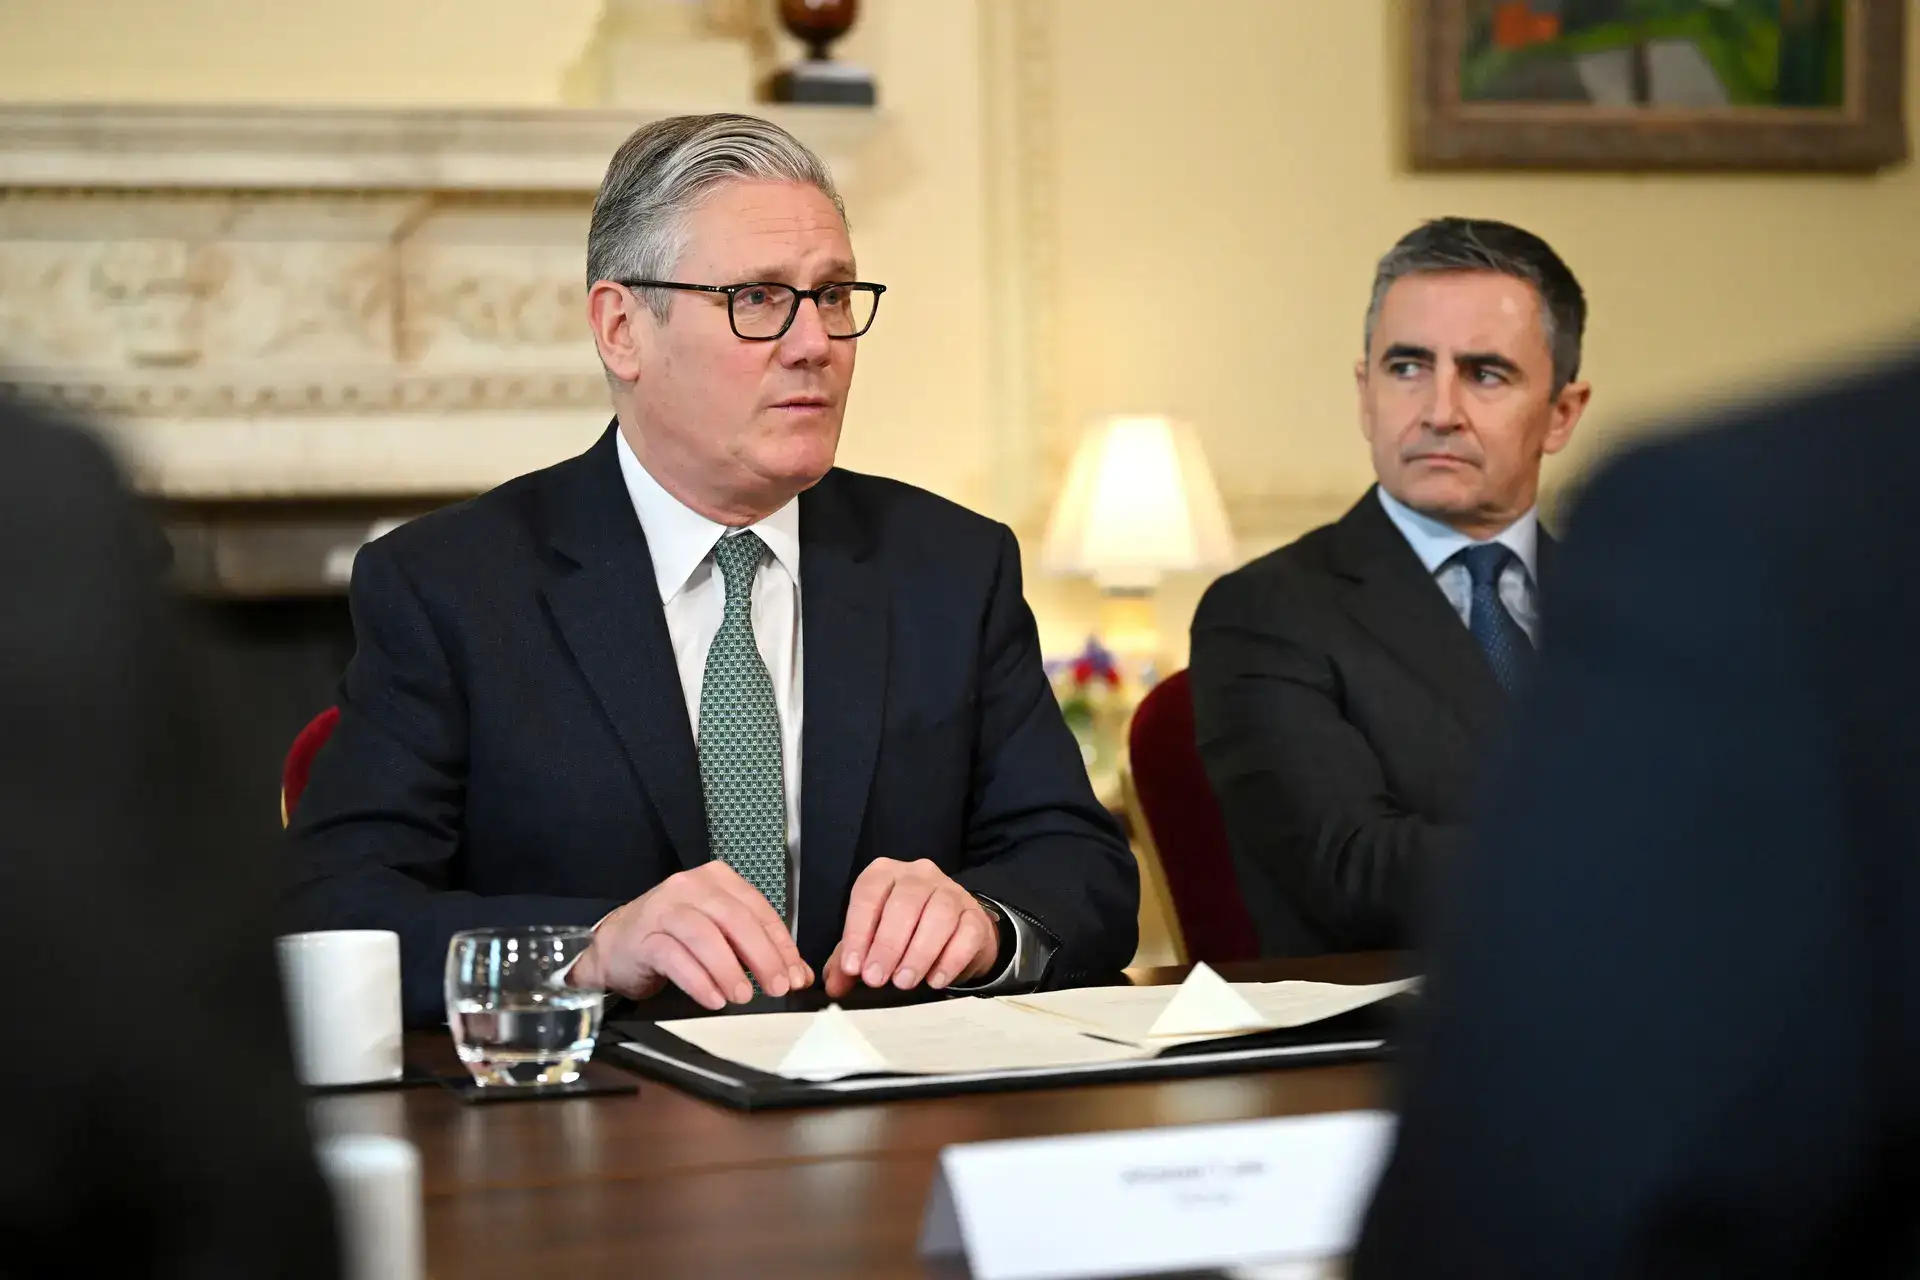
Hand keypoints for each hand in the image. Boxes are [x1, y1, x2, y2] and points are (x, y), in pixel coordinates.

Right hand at [569, 862, 811, 1009]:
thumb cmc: (675, 937)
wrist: (618, 945)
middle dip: (762, 957)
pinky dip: (698, 980)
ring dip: (729, 969)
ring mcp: (664, 908)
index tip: (796, 975)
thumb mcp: (720, 936)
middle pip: (735, 919)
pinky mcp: (643, 936)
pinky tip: (713, 999)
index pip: (758, 909)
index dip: (781, 945)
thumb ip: (757, 950)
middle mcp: (690, 886)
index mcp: (717, 880)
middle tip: (778, 988)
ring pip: (704, 935)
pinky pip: (675, 957)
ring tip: (743, 996)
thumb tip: (798, 974)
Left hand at [825, 858, 999, 998]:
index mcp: (887, 874)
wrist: (954, 934)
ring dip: (918, 952)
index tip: (852, 967)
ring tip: (904, 981)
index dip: (858, 931)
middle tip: (876, 978)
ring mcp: (951, 892)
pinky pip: (967, 932)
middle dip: (888, 945)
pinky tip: (936, 979)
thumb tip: (834, 984)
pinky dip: (951, 959)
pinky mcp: (975, 915)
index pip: (869, 894)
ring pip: (939, 915)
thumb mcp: (871, 940)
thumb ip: (849, 960)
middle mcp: (919, 876)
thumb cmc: (906, 931)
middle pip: (905, 902)